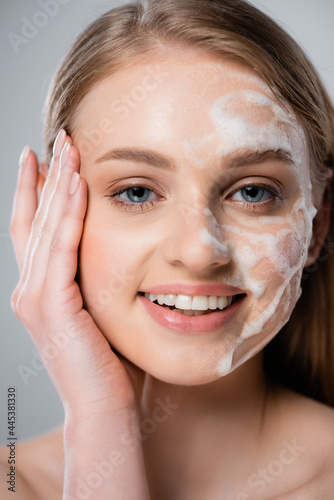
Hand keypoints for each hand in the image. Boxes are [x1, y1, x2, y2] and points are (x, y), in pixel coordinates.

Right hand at [10, 131, 142, 415]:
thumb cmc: (107, 364)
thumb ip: (92, 283)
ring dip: (56, 184)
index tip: (46, 159)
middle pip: (33, 220)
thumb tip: (110, 255)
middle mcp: (29, 290)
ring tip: (66, 148)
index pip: (34, 230)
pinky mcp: (52, 304)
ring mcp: (35, 297)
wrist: (102, 408)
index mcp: (41, 291)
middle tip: (57, 140)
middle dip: (45, 177)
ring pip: (44, 226)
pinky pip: (60, 247)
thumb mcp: (97, 313)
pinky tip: (75, 184)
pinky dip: (66, 214)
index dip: (37, 193)